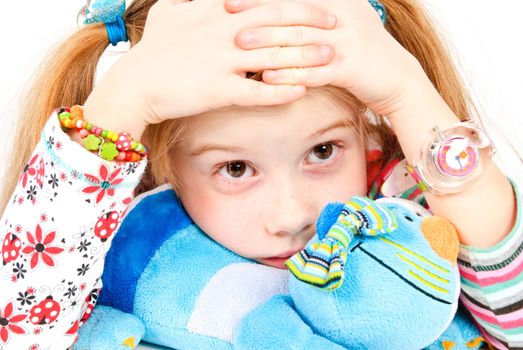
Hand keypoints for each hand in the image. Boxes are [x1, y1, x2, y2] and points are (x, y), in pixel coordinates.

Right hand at [84, 0, 337, 134]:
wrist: (135, 84)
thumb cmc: (153, 49)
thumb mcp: (169, 12)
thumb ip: (192, 0)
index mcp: (216, 14)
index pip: (265, 2)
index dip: (296, 4)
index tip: (320, 6)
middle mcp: (223, 34)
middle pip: (276, 25)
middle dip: (310, 26)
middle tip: (337, 28)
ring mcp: (222, 63)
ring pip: (272, 58)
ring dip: (304, 58)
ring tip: (330, 59)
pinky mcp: (218, 91)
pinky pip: (257, 91)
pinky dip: (281, 91)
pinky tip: (302, 92)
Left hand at [226, 0, 426, 115]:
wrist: (398, 79)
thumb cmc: (363, 53)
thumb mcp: (344, 23)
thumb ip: (317, 14)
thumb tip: (284, 11)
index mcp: (337, 3)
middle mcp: (342, 17)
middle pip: (293, 12)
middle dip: (259, 12)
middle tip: (229, 15)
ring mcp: (347, 42)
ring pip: (301, 40)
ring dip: (269, 42)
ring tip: (241, 44)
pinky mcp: (350, 69)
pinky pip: (314, 71)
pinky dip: (289, 74)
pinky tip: (267, 78)